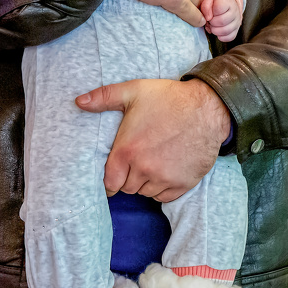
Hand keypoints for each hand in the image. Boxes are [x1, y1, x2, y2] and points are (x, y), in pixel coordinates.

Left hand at [76, 78, 230, 200]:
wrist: (208, 108)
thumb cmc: (169, 98)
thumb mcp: (135, 91)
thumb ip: (104, 97)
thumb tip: (78, 102)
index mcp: (127, 150)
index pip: (109, 183)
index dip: (110, 179)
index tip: (116, 172)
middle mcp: (144, 169)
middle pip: (128, 188)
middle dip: (129, 177)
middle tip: (138, 159)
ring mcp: (164, 178)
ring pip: (146, 192)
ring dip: (146, 182)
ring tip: (154, 161)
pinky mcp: (183, 184)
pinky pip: (164, 197)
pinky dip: (163, 187)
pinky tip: (167, 169)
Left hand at [201, 0, 241, 41]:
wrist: (227, 5)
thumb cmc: (216, 2)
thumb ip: (206, 6)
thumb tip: (208, 18)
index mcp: (228, 2)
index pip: (219, 8)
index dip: (211, 11)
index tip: (209, 12)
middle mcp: (235, 12)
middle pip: (222, 21)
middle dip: (212, 22)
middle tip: (210, 20)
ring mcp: (237, 22)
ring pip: (226, 31)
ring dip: (215, 30)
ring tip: (213, 26)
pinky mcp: (236, 31)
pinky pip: (229, 37)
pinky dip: (220, 36)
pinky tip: (217, 31)